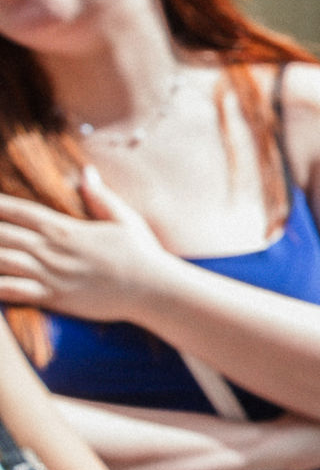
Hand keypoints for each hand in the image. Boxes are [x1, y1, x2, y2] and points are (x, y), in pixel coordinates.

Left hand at [0, 166, 185, 323]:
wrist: (155, 290)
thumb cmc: (142, 254)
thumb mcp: (124, 219)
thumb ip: (100, 196)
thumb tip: (86, 172)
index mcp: (65, 228)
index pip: (18, 211)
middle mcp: (51, 250)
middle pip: (1, 235)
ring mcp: (50, 274)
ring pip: (1, 260)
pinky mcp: (54, 297)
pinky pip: (13, 291)